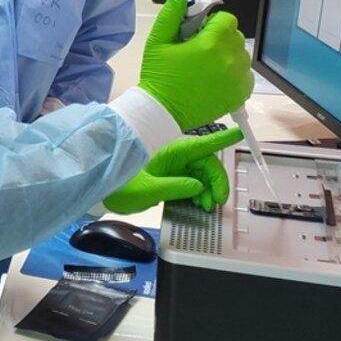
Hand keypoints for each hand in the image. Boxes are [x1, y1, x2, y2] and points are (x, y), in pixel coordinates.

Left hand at [104, 127, 242, 213]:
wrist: (101, 192)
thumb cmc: (118, 186)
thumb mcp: (148, 189)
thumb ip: (176, 188)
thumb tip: (199, 188)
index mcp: (169, 151)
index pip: (202, 144)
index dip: (222, 139)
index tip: (239, 134)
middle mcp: (173, 156)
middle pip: (206, 164)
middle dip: (216, 182)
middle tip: (217, 201)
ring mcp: (171, 167)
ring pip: (201, 176)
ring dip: (208, 190)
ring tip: (206, 206)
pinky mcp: (168, 178)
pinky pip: (191, 183)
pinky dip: (198, 194)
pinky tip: (198, 204)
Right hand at [138, 0, 252, 130]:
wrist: (164, 110)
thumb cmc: (159, 76)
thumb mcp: (157, 42)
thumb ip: (171, 15)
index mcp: (211, 43)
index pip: (227, 20)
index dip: (212, 23)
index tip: (199, 33)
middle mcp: (230, 59)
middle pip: (235, 36)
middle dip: (220, 38)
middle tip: (201, 50)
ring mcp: (238, 77)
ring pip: (241, 54)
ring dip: (228, 55)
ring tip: (208, 66)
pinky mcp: (241, 92)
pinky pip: (246, 74)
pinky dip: (234, 73)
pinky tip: (216, 78)